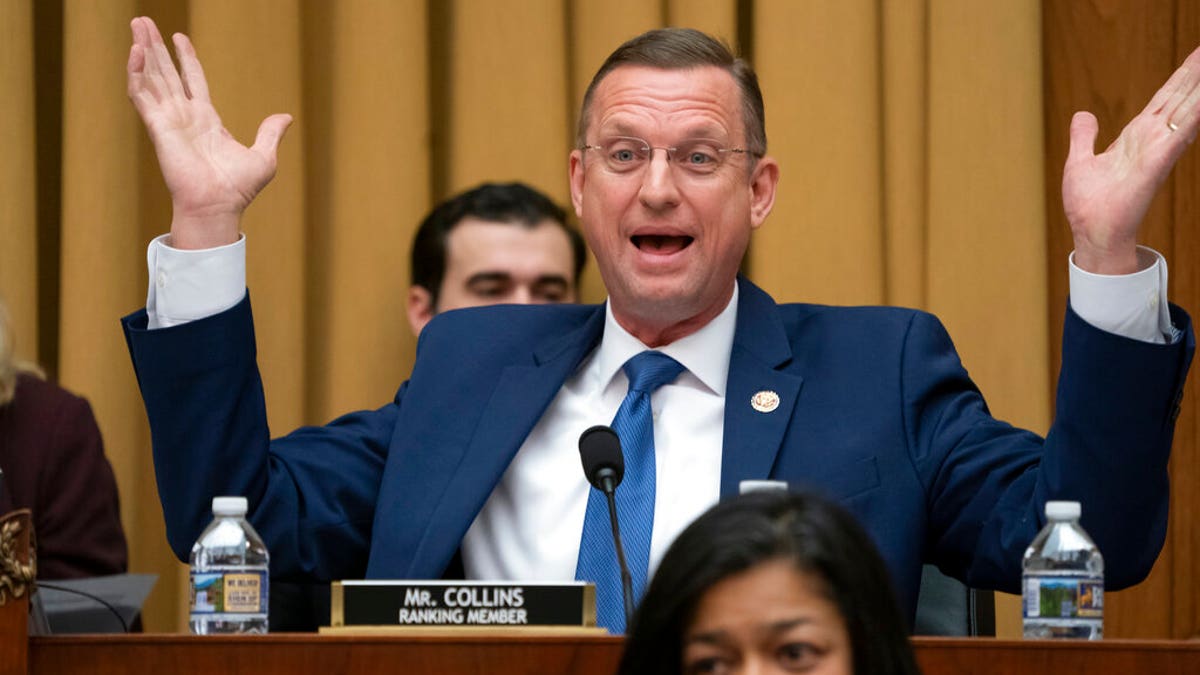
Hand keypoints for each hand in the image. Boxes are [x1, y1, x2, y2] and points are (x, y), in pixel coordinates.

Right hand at [126, 16, 291, 248]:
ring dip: (142, 51)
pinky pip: (142, 94)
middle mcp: (184, 117)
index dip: (187, 59)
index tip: (180, 37)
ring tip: (137, 24)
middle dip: (156, 47)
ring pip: (151, 77)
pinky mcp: (157, 126)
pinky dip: (136, 72)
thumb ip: (270, 133)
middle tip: (143, 21)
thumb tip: (286, 117)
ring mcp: (169, 120)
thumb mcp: (263, 156)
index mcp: (207, 120)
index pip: (193, 80)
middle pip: (167, 73)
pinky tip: (136, 51)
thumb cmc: (238, 189)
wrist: (219, 205)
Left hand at [1063, 45, 1199, 273]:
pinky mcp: (1156, 163)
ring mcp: (1157, 150)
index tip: (1197, 55)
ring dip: (1198, 88)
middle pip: (1178, 97)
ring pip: (1185, 110)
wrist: (1092, 234)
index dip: (1180, 78)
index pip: (1164, 99)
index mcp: (1136, 137)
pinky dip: (1192, 115)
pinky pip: (1178, 134)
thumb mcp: (1080, 161)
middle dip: (1195, 74)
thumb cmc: (1089, 204)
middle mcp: (1152, 140)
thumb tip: (1083, 115)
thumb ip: (1084, 136)